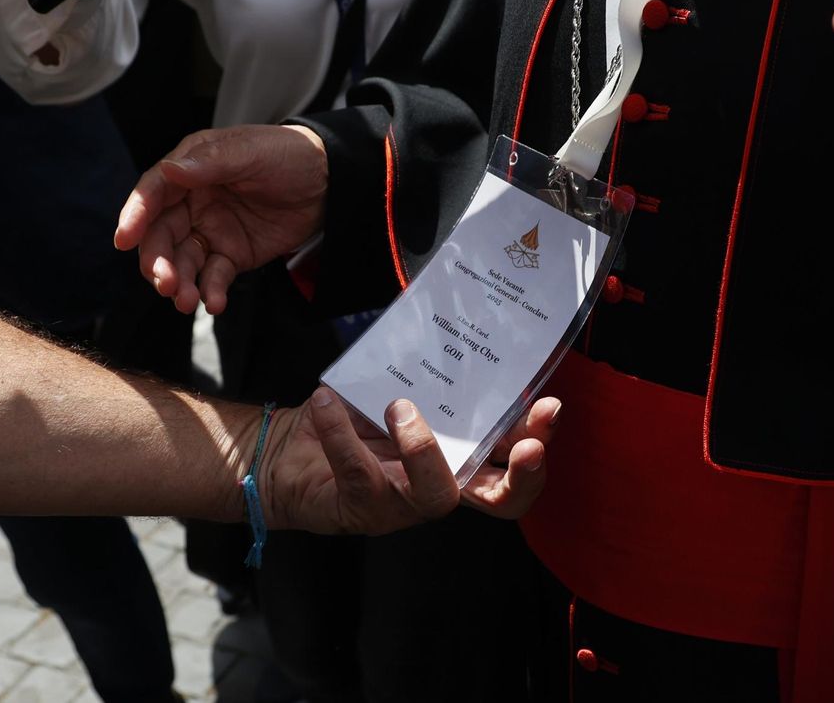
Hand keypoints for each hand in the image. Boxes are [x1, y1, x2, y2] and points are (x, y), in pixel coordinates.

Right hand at [115, 125, 328, 313]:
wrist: (331, 182)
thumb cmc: (289, 155)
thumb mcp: (252, 151)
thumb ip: (211, 162)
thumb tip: (170, 170)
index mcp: (191, 168)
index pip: (154, 192)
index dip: (136, 214)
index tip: (124, 239)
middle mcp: (192, 201)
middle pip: (161, 235)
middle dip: (157, 261)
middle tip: (165, 283)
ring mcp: (210, 230)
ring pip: (182, 261)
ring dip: (179, 282)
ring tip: (187, 302)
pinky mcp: (230, 254)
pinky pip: (212, 277)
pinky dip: (210, 291)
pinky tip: (215, 303)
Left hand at [258, 389, 557, 533]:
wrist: (285, 452)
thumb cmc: (348, 419)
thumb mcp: (392, 388)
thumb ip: (425, 373)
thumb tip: (453, 325)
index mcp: (456, 457)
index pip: (512, 462)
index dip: (537, 442)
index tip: (548, 408)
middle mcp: (437, 486)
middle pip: (500, 501)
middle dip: (522, 476)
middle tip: (528, 445)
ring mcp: (400, 505)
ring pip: (434, 495)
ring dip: (422, 447)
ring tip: (397, 405)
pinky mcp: (358, 509)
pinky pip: (359, 475)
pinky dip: (341, 435)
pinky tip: (326, 404)